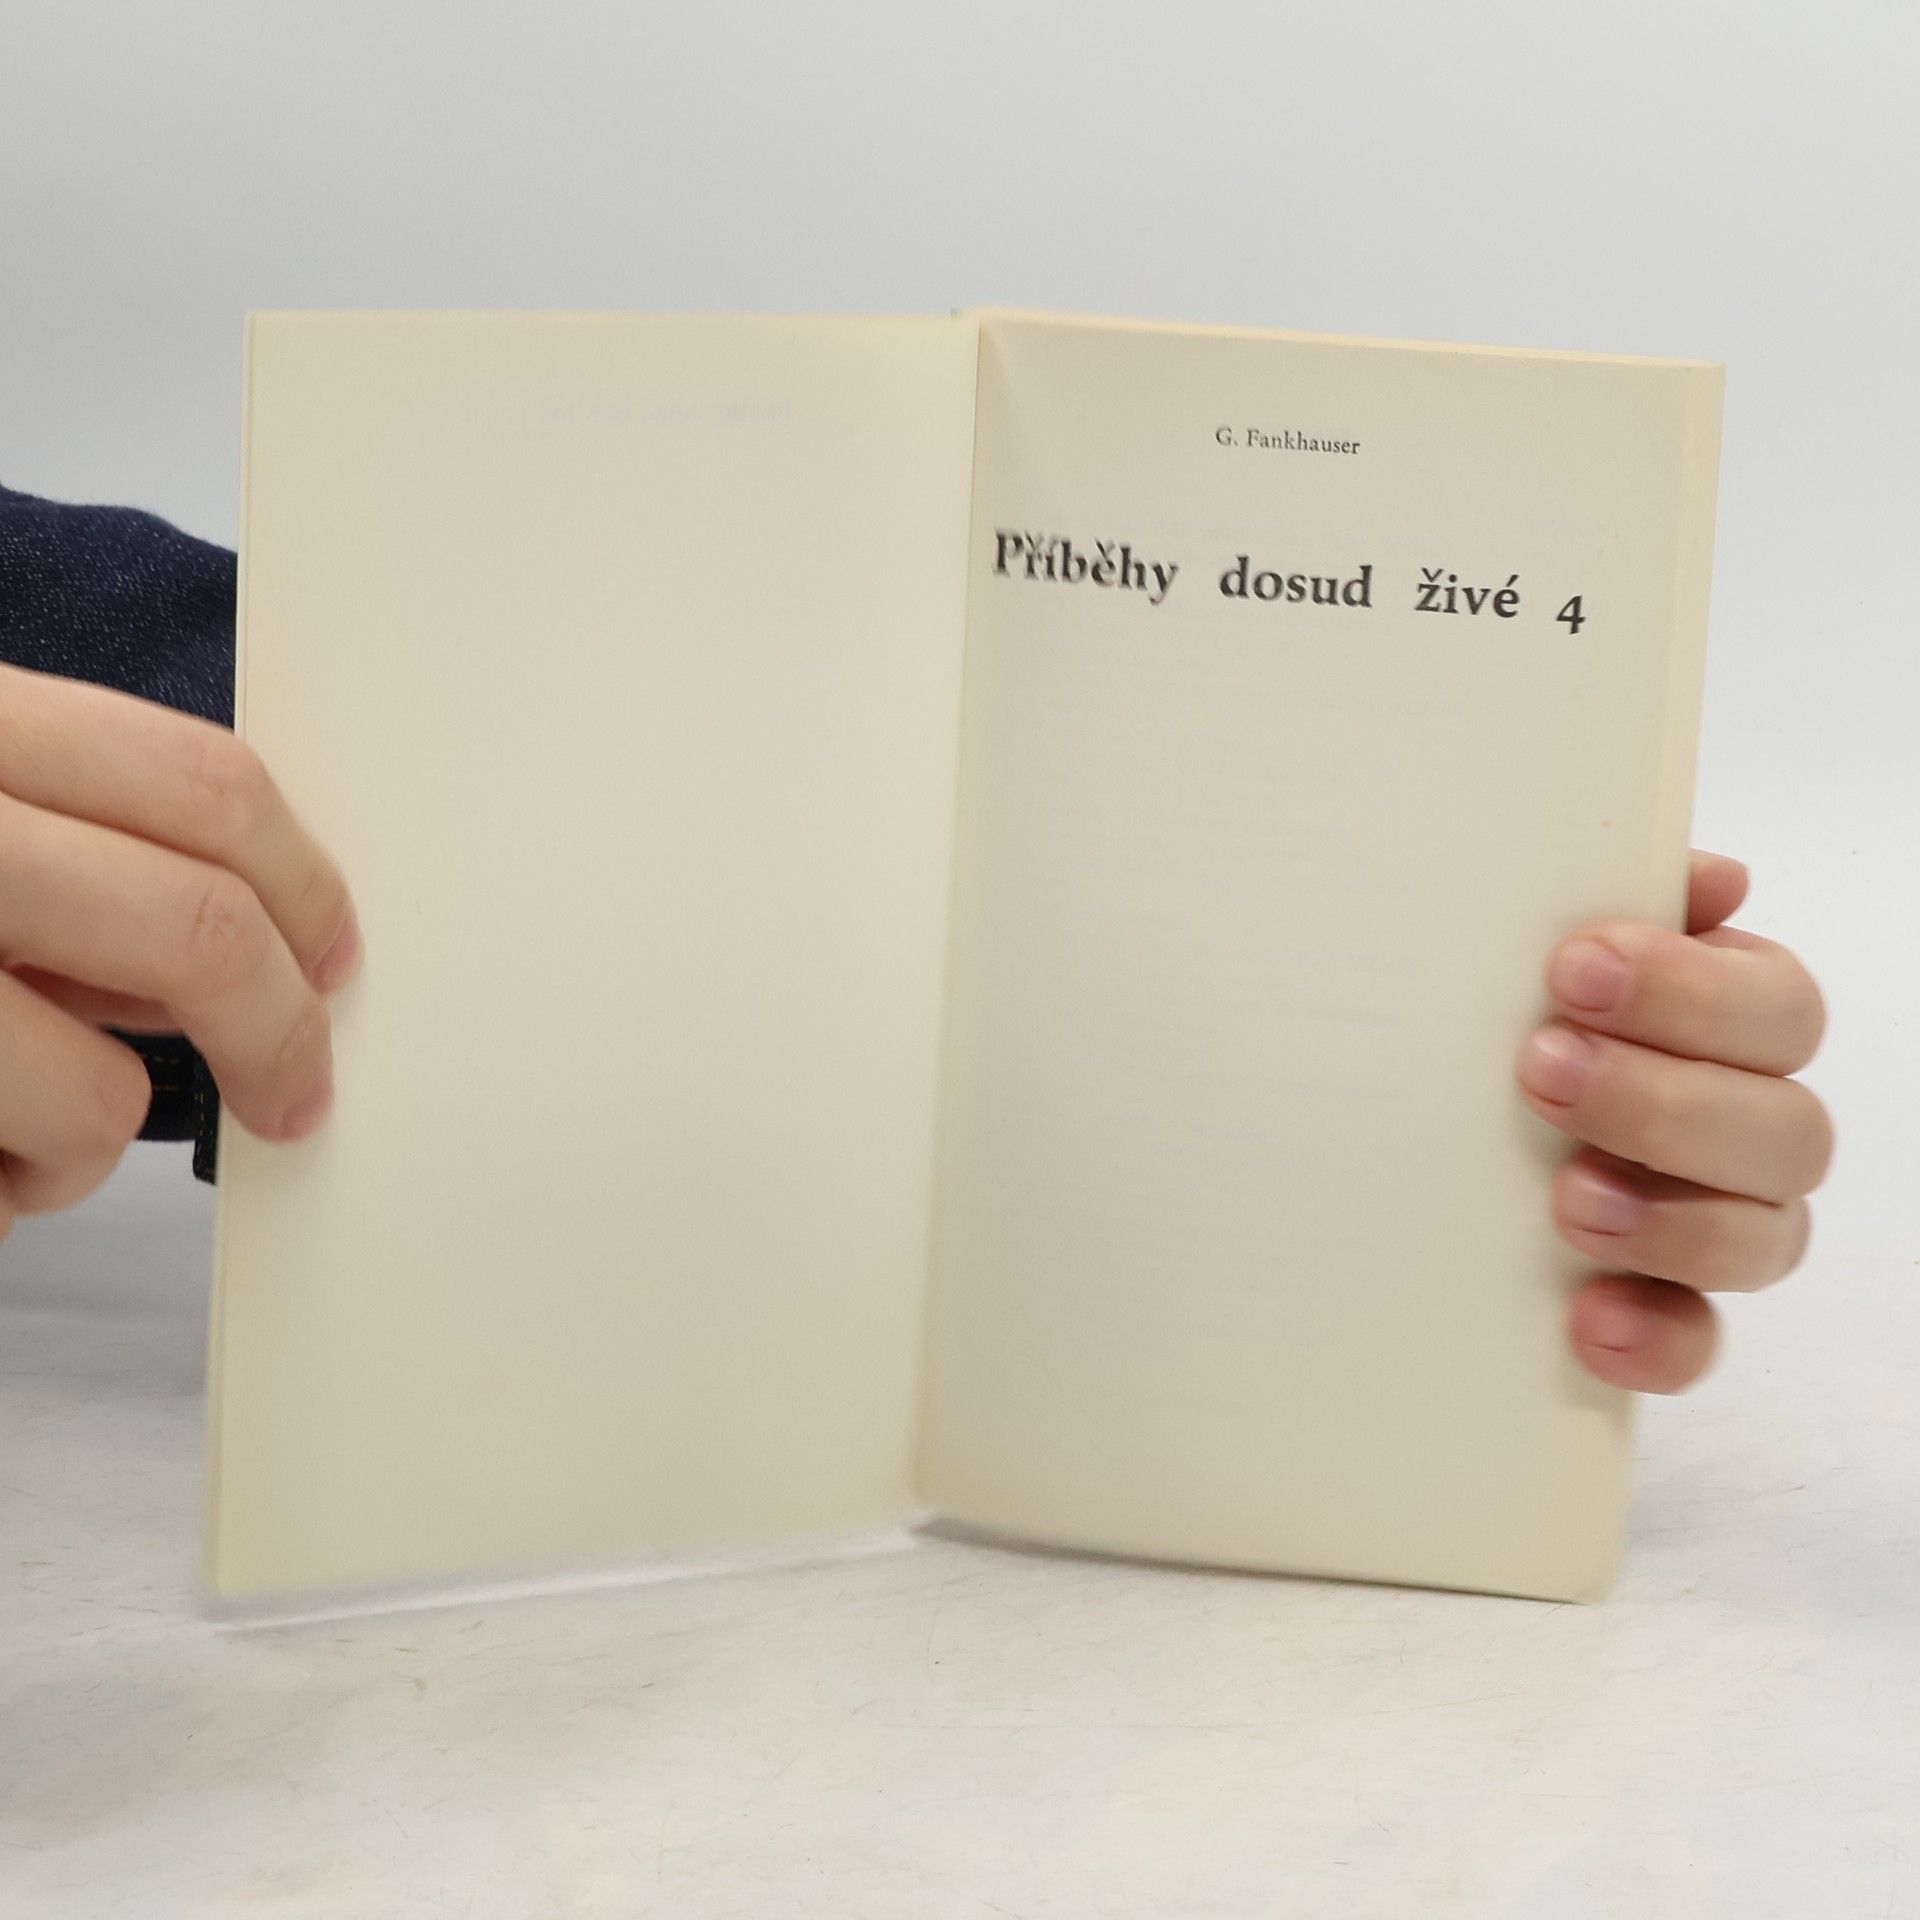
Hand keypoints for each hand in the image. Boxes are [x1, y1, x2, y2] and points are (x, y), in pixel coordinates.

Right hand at [0, 664, 358, 1232]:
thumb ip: (80, 844)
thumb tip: (253, 943)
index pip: (200, 781)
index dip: (304, 881)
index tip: (337, 955)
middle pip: (197, 928)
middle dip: (275, 1030)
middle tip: (297, 1090)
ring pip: (99, 1097)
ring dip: (82, 1141)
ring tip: (13, 1124)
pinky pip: (8, 1189)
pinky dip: (3, 1202)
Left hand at [1517, 850, 1830, 1393]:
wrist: (1393, 1128)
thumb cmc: (1488, 1012)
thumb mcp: (1520, 943)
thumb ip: (1603, 895)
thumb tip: (1714, 878)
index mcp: (1727, 1022)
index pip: (1776, 1008)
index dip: (1692, 992)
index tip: (1575, 968)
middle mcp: (1743, 1124)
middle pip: (1784, 1128)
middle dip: (1663, 1101)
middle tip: (1541, 1071)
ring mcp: (1714, 1224)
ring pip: (1765, 1237)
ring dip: (1672, 1221)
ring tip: (1565, 1201)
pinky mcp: (1663, 1309)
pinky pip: (1697, 1342)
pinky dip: (1656, 1337)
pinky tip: (1589, 1321)